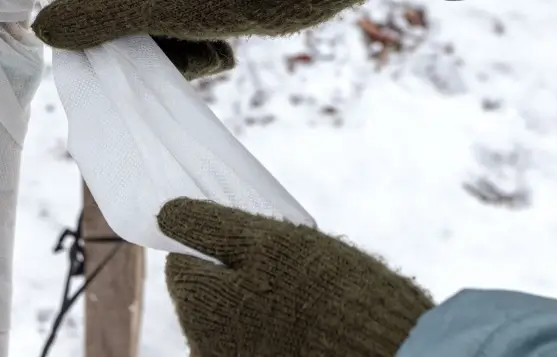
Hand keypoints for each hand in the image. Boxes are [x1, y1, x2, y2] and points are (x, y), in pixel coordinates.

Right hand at [32, 0, 371, 55]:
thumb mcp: (141, 2)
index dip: (100, 34)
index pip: (88, 3)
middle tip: (173, 50)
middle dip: (152, 51)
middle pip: (128, 30)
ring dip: (184, 56)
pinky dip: (208, 50)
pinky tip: (225, 47)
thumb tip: (42, 31)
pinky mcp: (216, 2)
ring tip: (210, 45)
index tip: (117, 53)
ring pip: (163, 41)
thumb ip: (90, 18)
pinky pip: (195, 40)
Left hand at [157, 198, 433, 356]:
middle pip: (201, 296)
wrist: (391, 349)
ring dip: (250, 305)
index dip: (213, 247)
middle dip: (231, 278)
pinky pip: (248, 343)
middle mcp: (206, 348)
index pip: (181, 264)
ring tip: (299, 300)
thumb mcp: (270, 241)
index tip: (245, 243)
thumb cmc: (330, 290)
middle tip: (281, 271)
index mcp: (200, 308)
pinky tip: (302, 325)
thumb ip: (210, 226)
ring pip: (226, 322)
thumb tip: (165, 213)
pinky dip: (266, 331)